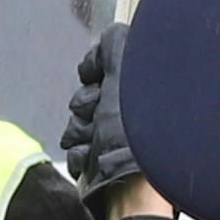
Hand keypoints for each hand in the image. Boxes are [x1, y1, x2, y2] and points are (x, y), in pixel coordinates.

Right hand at [56, 26, 147, 208]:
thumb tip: (107, 37)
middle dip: (84, 107)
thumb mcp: (125, 67)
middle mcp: (133, 115)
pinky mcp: (104, 166)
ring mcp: (118, 141)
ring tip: (95, 141)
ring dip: (79, 132)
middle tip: (99, 114)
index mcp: (142, 91)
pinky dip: (79, 155)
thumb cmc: (137, 128)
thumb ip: (113, 44)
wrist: (132, 183)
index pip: (102, 71)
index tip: (97, 80)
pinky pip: (76, 153)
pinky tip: (91, 158)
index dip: (93, 74)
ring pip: (77, 126)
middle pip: (86, 99)